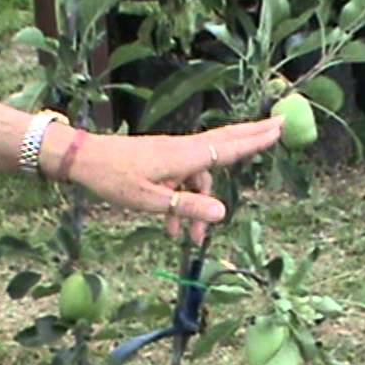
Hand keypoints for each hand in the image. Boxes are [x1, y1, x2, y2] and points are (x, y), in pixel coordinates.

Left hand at [62, 117, 283, 243]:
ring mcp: (172, 155)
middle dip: (251, 139)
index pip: (228, 147)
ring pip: (199, 179)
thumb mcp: (150, 200)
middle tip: (279, 127)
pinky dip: (181, 203)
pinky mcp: (161, 163)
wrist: (84, 160)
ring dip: (199, 206)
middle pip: (225, 143)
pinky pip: (181, 183)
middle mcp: (183, 150)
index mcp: (184, 156)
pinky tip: (171, 228)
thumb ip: (187, 207)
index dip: (255, 140)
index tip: (280, 127)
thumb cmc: (114, 178)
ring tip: (189, 238)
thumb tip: (223, 213)